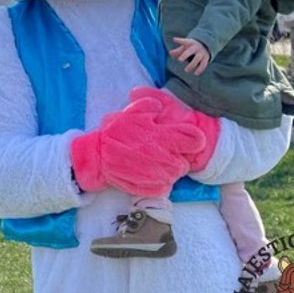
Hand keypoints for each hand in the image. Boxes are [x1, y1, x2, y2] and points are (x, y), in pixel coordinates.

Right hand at [70, 90, 207, 196]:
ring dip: (169, 170)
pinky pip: (165, 187)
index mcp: (164, 138)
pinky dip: (160, 182)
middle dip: (178, 158)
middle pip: (186, 163)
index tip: (185, 139)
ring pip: (176, 176)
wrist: (98, 156)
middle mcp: (165, 159)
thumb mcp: (131, 112)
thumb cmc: (115, 133)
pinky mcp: (151, 188)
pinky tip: (148, 173)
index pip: (196, 140)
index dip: (193, 139)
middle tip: (164, 152)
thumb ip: (150, 105)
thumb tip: (161, 106)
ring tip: (154, 163)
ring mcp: (159, 176)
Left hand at [170, 37, 209, 74]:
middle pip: (190, 51)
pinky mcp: (205, 58)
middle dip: (185, 55)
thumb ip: (177, 51)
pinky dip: (200, 69)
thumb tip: (170, 53)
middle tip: (179, 60)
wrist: (206, 45)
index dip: (179, 40)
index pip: (184, 41)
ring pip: (197, 59)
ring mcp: (201, 53)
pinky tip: (195, 74)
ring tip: (185, 70)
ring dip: (192, 65)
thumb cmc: (191, 47)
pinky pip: (203, 64)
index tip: (174, 39)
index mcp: (190, 43)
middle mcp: (196, 47)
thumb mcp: (184, 47)